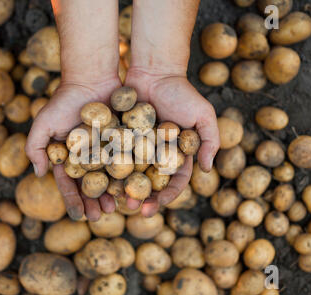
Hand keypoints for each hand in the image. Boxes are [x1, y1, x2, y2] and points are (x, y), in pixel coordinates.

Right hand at [25, 77, 120, 220]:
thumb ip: (35, 148)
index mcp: (67, 157)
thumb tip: (39, 175)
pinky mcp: (122, 143)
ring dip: (111, 195)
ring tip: (115, 208)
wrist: (91, 79)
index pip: (69, 184)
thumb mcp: (43, 123)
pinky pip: (125, 163)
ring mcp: (105, 151)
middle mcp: (86, 158)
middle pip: (90, 186)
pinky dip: (128, 177)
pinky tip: (131, 189)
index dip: (74, 201)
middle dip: (93, 203)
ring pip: (109, 179)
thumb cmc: (64, 101)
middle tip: (99, 217)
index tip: (79, 216)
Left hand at [123, 67, 219, 216]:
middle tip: (132, 207)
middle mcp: (156, 156)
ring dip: (123, 188)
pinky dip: (108, 168)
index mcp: (176, 156)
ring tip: (115, 199)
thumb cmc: (182, 92)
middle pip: (149, 183)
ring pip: (129, 175)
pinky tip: (101, 179)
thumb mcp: (204, 114)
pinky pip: (114, 156)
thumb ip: (210, 140)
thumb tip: (208, 169)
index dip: (166, 196)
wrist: (155, 71)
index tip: (155, 206)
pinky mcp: (120, 138)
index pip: (173, 182)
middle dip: (142, 197)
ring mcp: (137, 148)